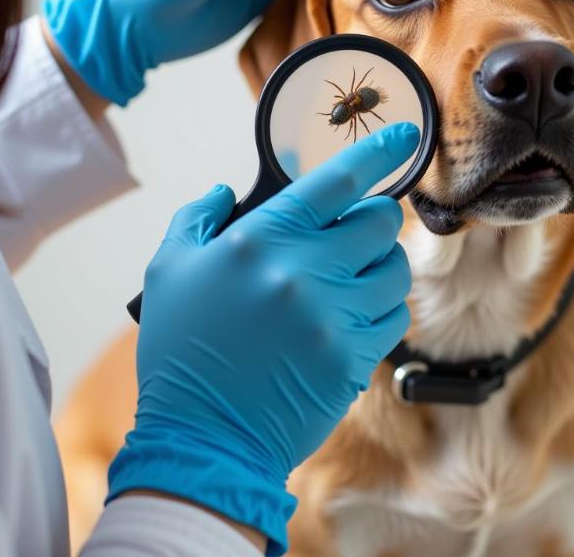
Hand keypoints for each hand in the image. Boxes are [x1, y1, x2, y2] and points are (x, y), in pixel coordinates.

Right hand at [107, 122, 418, 555]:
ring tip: (353, 275)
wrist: (203, 438)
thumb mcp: (169, 270)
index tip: (404, 135)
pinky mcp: (354, 360)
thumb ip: (198, 217)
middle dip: (374, 217)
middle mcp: (306, 272)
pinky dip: (381, 307)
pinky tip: (352, 314)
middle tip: (355, 229)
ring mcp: (335, 318)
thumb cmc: (183, 350)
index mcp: (262, 240)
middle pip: (381, 221)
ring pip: (395, 269)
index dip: (379, 151)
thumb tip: (227, 190)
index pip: (339, 181)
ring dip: (380, 264)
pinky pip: (394, 316)